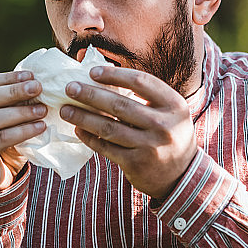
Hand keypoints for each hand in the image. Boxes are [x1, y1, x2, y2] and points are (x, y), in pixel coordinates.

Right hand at [0, 71, 46, 191]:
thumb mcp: (1, 120)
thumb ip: (9, 102)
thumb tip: (33, 81)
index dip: (7, 79)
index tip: (31, 76)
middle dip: (14, 92)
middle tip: (38, 88)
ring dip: (20, 112)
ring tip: (42, 110)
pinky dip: (22, 131)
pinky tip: (39, 128)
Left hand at [60, 66, 197, 200]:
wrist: (182, 174)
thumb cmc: (169, 134)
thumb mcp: (169, 111)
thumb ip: (146, 97)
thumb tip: (104, 78)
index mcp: (174, 104)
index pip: (140, 81)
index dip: (114, 75)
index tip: (91, 72)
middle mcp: (163, 125)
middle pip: (120, 105)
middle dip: (90, 95)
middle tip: (70, 88)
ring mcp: (150, 146)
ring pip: (108, 128)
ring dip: (83, 117)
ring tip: (65, 109)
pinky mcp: (136, 164)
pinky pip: (106, 147)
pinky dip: (89, 138)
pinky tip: (78, 129)